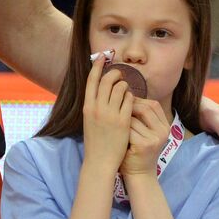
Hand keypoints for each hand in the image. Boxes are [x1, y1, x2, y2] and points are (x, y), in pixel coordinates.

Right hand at [82, 55, 133, 175]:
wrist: (99, 161)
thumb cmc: (95, 141)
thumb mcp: (89, 120)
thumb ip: (94, 105)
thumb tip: (100, 89)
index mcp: (87, 107)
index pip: (91, 81)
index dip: (97, 66)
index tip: (101, 57)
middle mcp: (97, 108)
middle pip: (107, 81)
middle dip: (115, 73)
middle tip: (120, 73)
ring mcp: (110, 114)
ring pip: (120, 88)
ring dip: (125, 85)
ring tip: (126, 89)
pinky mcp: (123, 121)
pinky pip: (129, 100)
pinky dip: (131, 97)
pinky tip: (132, 100)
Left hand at [122, 98, 169, 178]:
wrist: (139, 174)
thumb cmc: (137, 151)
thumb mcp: (145, 132)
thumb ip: (142, 117)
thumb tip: (128, 94)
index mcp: (165, 126)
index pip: (154, 105)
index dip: (139, 99)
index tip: (125, 99)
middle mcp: (163, 132)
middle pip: (146, 108)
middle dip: (130, 105)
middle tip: (116, 106)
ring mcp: (155, 139)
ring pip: (135, 118)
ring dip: (122, 118)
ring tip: (114, 120)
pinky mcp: (144, 145)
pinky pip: (129, 129)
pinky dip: (120, 129)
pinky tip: (113, 132)